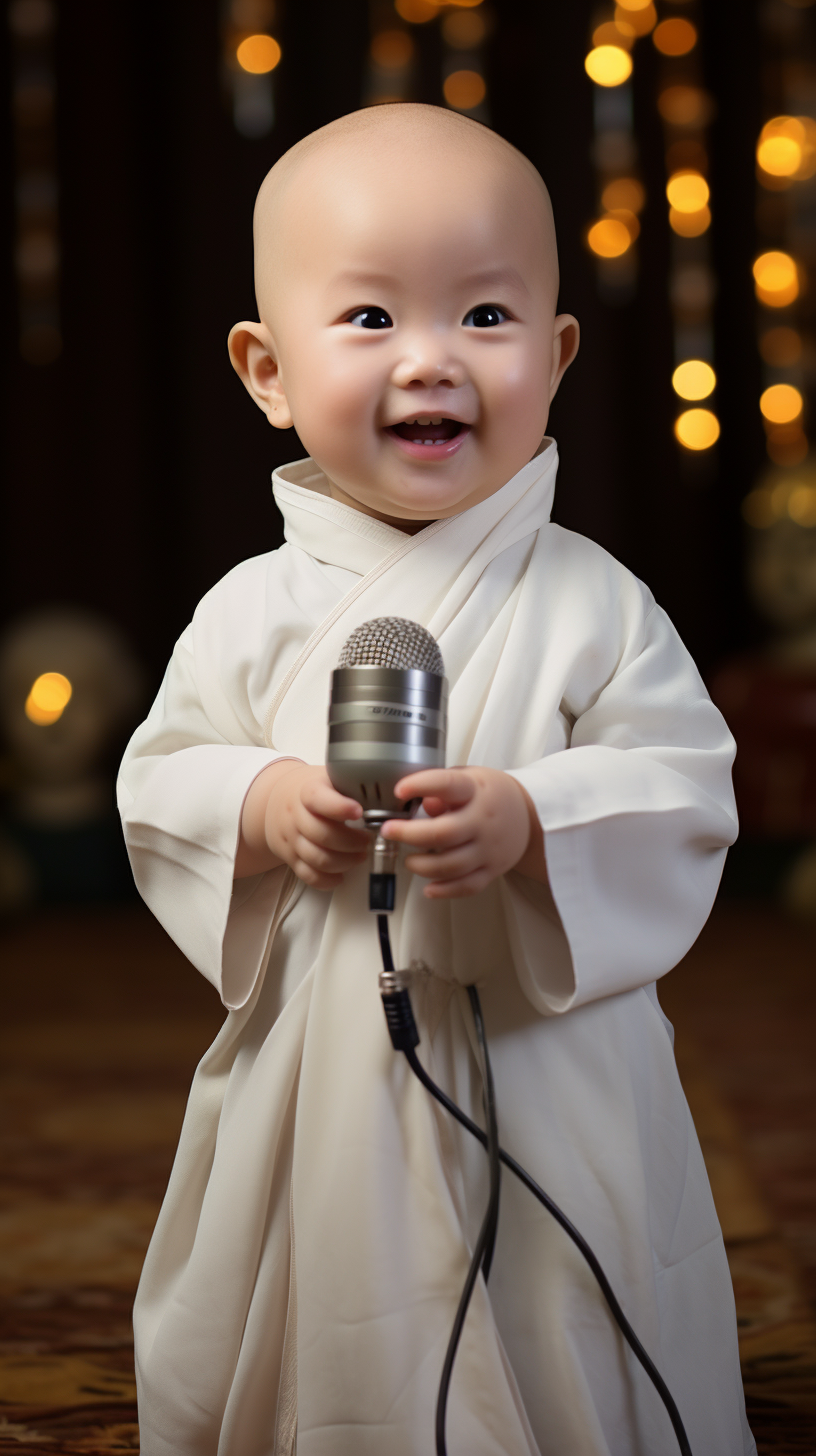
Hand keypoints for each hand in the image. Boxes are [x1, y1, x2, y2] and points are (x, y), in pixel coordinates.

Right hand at [236, 761, 368, 887]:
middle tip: (367, 840)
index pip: (316, 798)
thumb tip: (387, 792)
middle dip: (352, 842)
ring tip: (360, 855)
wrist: (278, 801)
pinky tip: (341, 875)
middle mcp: (296, 816)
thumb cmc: (314, 791)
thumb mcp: (329, 779)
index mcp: (306, 792)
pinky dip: (327, 880)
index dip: (339, 807)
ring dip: (345, 862)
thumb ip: (351, 785)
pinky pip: (308, 875)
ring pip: (317, 858)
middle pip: (322, 835)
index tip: (359, 811)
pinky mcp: (290, 858)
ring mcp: (292, 839)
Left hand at [381, 767, 542, 898]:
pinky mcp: (491, 870)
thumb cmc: (490, 795)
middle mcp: (482, 821)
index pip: (448, 785)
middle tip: (389, 831)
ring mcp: (488, 848)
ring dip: (422, 866)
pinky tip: (429, 888)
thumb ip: (444, 787)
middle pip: (443, 833)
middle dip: (409, 834)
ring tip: (409, 859)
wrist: (529, 816)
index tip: (400, 790)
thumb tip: (423, 803)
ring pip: (451, 865)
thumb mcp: (470, 779)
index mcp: (475, 791)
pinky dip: (445, 890)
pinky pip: (467, 886)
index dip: (422, 786)